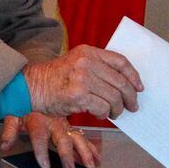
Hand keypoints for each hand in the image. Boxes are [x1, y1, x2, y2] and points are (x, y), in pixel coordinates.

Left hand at [0, 112, 98, 167]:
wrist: (34, 86)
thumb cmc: (22, 104)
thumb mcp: (12, 115)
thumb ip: (8, 131)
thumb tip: (5, 146)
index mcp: (37, 120)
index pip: (39, 136)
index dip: (41, 151)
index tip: (45, 164)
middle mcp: (52, 122)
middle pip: (61, 139)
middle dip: (67, 155)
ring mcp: (63, 124)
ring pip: (76, 138)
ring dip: (84, 152)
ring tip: (90, 165)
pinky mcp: (69, 126)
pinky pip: (82, 137)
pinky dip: (91, 147)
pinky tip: (98, 158)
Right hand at [22, 46, 142, 119]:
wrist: (29, 87)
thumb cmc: (52, 78)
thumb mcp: (75, 63)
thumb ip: (96, 67)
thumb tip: (122, 85)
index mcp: (88, 52)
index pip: (120, 61)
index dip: (133, 76)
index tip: (139, 87)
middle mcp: (87, 63)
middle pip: (120, 81)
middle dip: (130, 97)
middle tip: (132, 106)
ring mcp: (82, 79)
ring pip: (114, 97)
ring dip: (117, 109)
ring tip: (114, 113)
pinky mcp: (78, 96)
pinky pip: (102, 107)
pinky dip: (104, 114)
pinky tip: (100, 115)